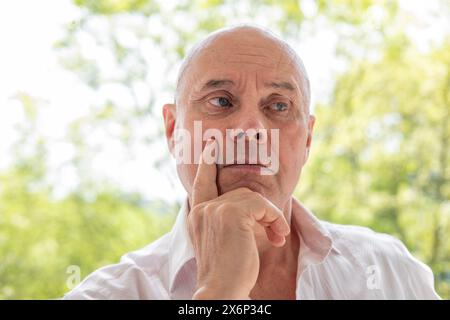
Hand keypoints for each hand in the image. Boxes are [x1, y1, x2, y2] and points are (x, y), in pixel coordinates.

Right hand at [189, 138, 289, 299]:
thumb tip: (251, 207)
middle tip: (275, 231)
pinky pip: (263, 206)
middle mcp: (202, 208)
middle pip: (241, 193)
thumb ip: (225, 221)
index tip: (211, 147)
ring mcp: (215, 209)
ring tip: (276, 238)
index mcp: (197, 216)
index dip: (207, 165)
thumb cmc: (226, 273)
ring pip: (253, 198)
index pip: (202, 184)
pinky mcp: (231, 213)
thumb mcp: (221, 242)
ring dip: (271, 217)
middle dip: (263, 209)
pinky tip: (277, 238)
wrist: (221, 291)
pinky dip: (275, 219)